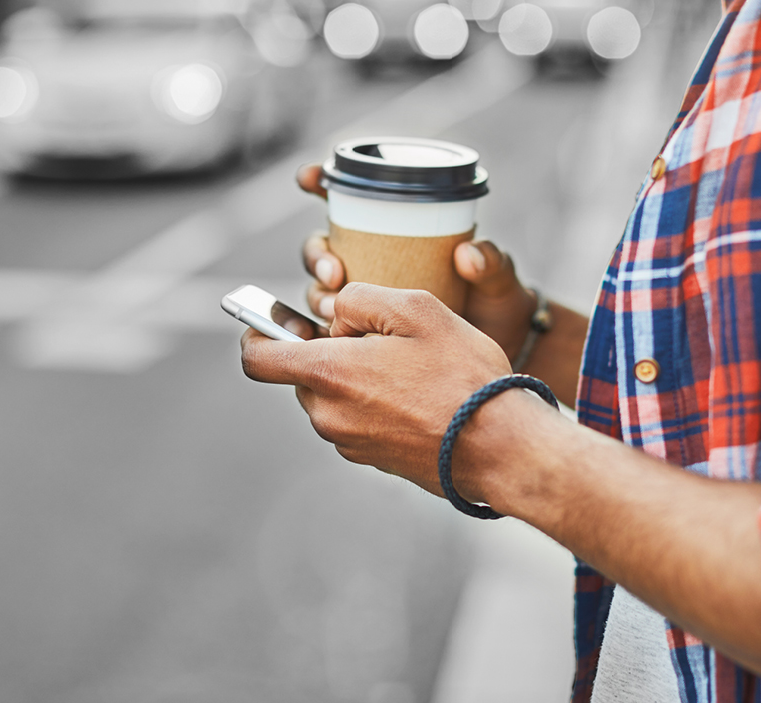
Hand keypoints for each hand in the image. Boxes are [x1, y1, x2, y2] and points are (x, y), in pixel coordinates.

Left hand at [241, 282, 512, 497]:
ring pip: (335, 398)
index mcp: (328, 374)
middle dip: (334, 352)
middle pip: (306, 374)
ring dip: (360, 379)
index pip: (258, 358)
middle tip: (386, 340)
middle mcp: (328, 416)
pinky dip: (379, 406)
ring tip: (415, 371)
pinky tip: (423, 398)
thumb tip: (335, 320)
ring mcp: (350, 444)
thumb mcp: (416, 308)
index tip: (279, 321)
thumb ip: (359, 299)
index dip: (260, 333)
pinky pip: (360, 422)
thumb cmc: (463, 375)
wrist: (502, 448)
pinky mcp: (375, 462)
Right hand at [296, 164, 537, 361]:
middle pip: (321, 250)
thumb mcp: (498, 279)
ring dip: (318, 295)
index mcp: (396, 236)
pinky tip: (324, 337)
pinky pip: (329, 332)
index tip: (308, 178)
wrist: (502, 350)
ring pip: (320, 290)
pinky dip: (320, 333)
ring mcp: (365, 301)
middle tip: (335, 272)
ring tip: (333, 310)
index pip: (348, 203)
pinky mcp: (363, 336)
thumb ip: (491, 263)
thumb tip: (467, 255)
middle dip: (318, 256)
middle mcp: (371, 263)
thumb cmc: (497, 303)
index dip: (319, 184)